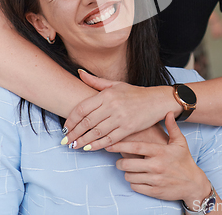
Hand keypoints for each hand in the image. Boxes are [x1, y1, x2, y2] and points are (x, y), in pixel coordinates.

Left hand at [62, 71, 178, 149]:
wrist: (156, 101)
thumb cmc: (134, 93)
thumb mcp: (115, 84)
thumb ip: (95, 81)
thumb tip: (79, 73)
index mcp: (107, 94)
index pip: (82, 108)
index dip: (71, 120)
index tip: (65, 128)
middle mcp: (112, 105)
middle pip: (87, 122)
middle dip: (74, 133)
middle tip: (65, 141)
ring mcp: (120, 118)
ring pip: (96, 132)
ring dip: (83, 141)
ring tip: (74, 146)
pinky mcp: (128, 128)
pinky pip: (109, 139)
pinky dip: (97, 145)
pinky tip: (89, 148)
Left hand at [107, 112, 210, 208]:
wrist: (193, 184)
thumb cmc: (184, 160)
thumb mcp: (180, 142)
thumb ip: (172, 127)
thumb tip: (169, 112)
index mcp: (160, 151)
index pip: (135, 147)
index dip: (120, 145)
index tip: (109, 144)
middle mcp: (156, 166)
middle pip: (127, 164)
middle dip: (119, 163)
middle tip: (119, 161)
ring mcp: (155, 180)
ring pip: (129, 177)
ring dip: (127, 173)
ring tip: (130, 169)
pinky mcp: (154, 191)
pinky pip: (135, 187)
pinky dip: (134, 183)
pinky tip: (137, 178)